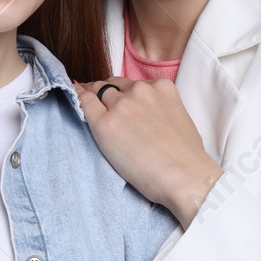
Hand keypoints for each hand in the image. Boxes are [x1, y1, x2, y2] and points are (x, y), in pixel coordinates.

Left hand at [75, 77, 224, 226]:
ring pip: (97, 93)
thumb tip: (145, 116)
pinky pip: (85, 105)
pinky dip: (79, 100)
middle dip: (104, 92)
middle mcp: (141, 90)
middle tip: (94, 98)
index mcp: (162, 87)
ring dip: (91, 97)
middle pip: (112, 86)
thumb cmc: (187, 157)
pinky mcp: (105, 124)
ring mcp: (122, 106)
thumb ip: (160, 108)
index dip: (118, 90)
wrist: (186, 177)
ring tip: (82, 99)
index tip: (110, 94)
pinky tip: (73, 96)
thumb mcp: (179, 117)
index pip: (131, 83)